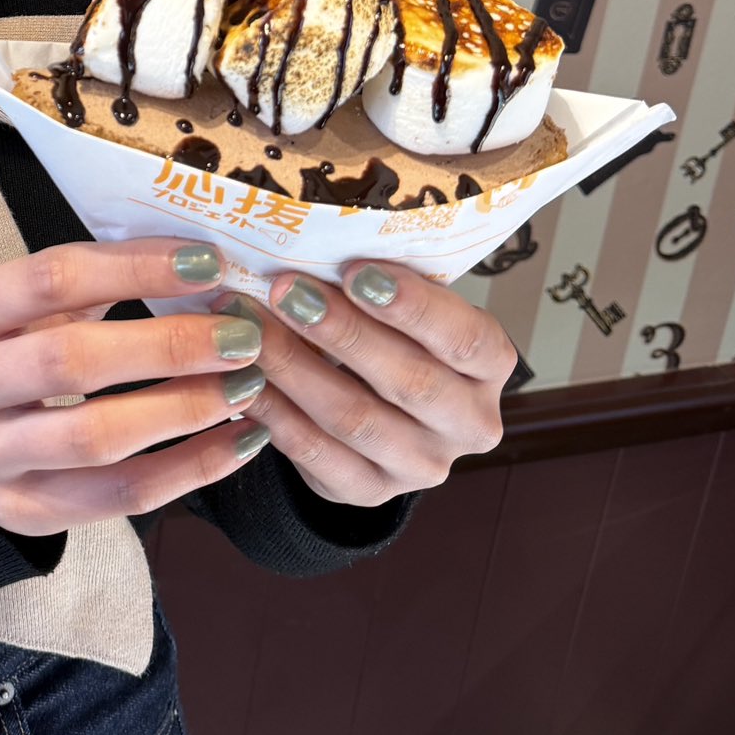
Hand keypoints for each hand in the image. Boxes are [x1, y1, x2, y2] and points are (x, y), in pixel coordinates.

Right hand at [0, 237, 275, 536]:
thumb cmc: (16, 348)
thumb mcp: (35, 303)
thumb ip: (101, 279)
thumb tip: (208, 262)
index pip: (52, 278)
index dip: (136, 268)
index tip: (209, 264)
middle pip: (72, 360)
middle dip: (169, 346)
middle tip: (241, 335)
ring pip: (97, 436)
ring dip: (185, 409)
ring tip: (247, 386)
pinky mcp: (18, 511)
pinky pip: (119, 497)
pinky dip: (189, 468)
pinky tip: (237, 441)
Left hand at [220, 260, 516, 505]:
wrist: (376, 409)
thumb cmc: (391, 333)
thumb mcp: (402, 305)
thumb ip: (378, 282)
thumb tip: (312, 242)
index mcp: (490, 364)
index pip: (464, 338)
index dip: (412, 306)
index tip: (354, 270)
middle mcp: (470, 422)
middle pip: (409, 381)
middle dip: (341, 331)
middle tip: (285, 290)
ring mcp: (423, 466)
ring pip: (355, 418)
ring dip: (295, 367)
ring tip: (250, 326)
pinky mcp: (370, 491)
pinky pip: (316, 454)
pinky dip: (275, 412)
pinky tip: (245, 376)